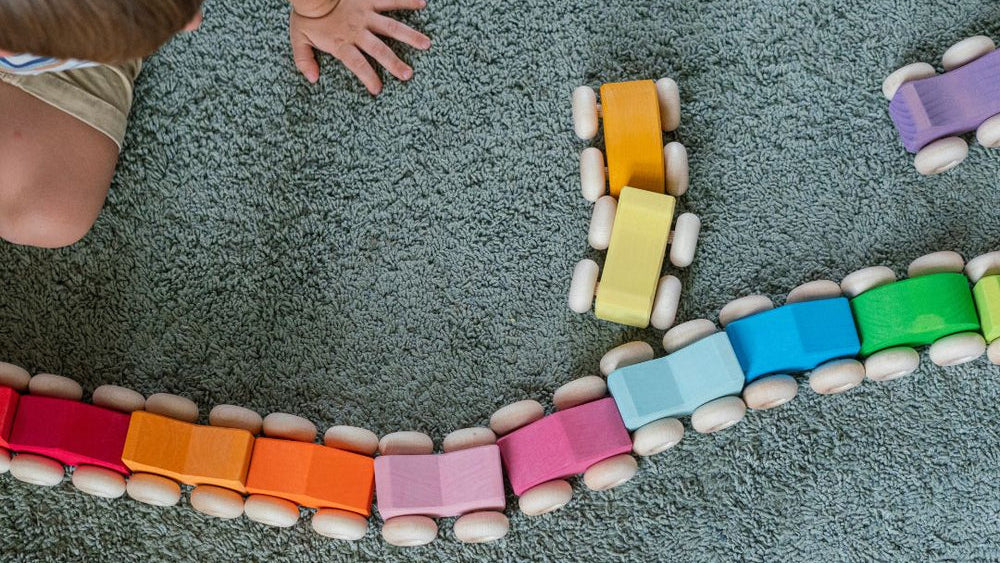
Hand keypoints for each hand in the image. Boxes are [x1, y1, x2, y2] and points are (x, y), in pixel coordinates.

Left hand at [289, 0, 430, 93]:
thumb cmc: (306, 15)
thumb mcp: (299, 39)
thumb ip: (304, 60)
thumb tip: (312, 78)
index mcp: (341, 42)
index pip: (357, 64)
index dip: (368, 77)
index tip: (378, 90)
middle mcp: (357, 30)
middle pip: (379, 49)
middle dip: (394, 63)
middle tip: (408, 74)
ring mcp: (365, 14)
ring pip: (391, 26)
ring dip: (409, 35)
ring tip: (426, 44)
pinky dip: (406, 0)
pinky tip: (422, 3)